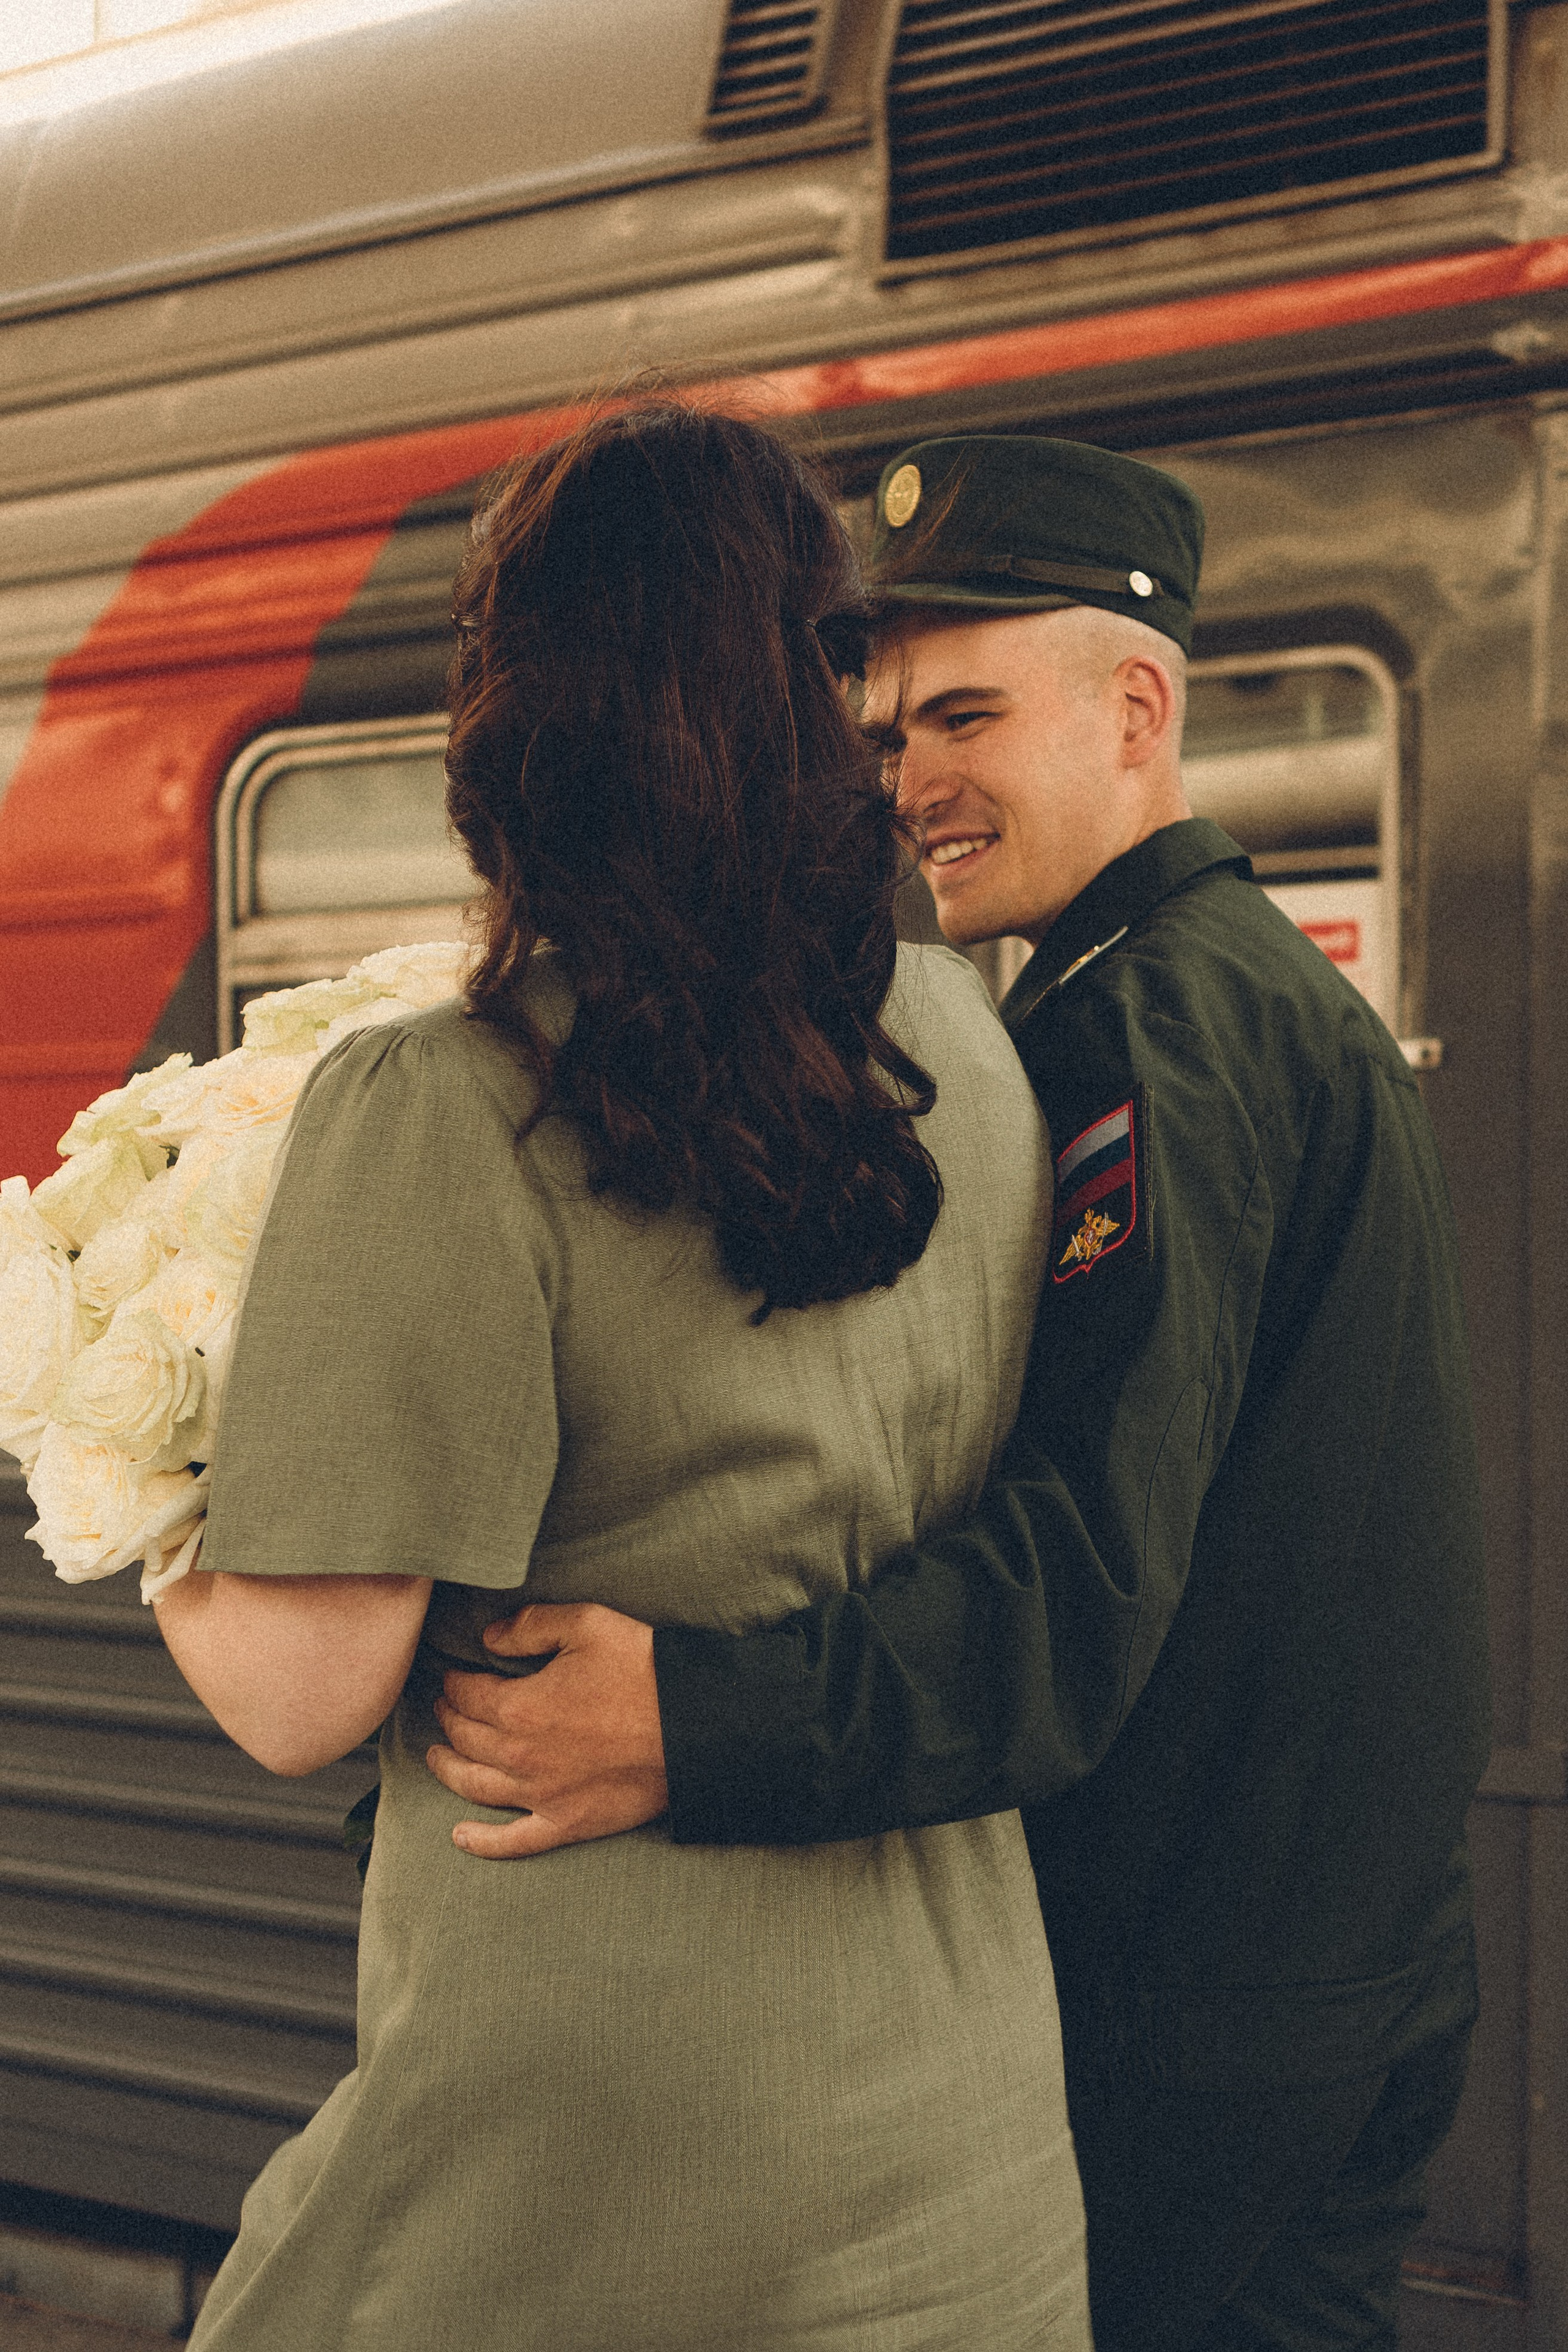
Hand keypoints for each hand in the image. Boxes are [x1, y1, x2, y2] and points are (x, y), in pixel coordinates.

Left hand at [427, 1601, 667, 1858]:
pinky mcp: (567, 1824)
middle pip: (466, 1739)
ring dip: (449, 1770)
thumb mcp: (587, 1625)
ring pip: (476, 1788)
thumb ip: (531, 1626)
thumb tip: (489, 1637)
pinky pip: (513, 1842)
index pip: (467, 1695)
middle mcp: (520, 1758)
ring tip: (438, 1757)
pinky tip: (460, 1837)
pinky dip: (482, 1842)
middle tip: (444, 1707)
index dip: (454, 1683)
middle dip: (449, 1719)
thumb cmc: (642, 1670)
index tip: (451, 1676)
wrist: (694, 1727)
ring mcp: (542, 1797)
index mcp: (520, 1708)